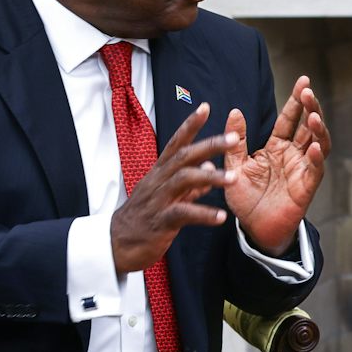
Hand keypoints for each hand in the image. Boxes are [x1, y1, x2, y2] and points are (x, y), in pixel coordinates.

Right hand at [110, 103, 236, 274]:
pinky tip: (221, 217)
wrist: (116, 244)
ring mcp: (158, 200)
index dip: (190, 125)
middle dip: (209, 145)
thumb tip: (209, 166)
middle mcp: (158, 181)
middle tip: (233, 138)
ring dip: (211, 178)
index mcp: (160, 173)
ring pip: (184, 180)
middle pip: (183, 156)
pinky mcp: (160, 221)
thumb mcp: (167, 196)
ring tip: (234, 179)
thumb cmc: (144, 218)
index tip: (206, 107)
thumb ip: (190, 183)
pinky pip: (182, 213)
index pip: (175, 143)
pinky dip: (203, 214)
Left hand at [225, 75, 330, 255]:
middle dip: (310, 108)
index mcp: (277, 146)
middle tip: (308, 91)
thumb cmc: (245, 198)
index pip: (290, 119)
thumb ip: (236, 141)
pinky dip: (316, 157)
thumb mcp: (234, 166)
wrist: (253, 228)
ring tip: (313, 116)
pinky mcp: (307, 186)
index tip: (303, 81)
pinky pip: (315, 169)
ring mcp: (303, 169)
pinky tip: (313, 145)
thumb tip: (235, 111)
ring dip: (317, 129)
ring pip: (318, 143)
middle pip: (307, 126)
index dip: (297, 101)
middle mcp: (293, 154)